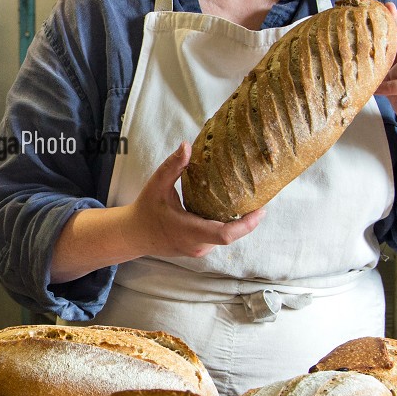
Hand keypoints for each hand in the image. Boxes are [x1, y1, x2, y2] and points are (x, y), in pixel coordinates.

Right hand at [124, 142, 263, 258]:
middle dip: (247, 219)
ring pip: (225, 237)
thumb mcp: (157, 185)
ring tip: (249, 201)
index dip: (247, 225)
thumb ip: (173, 166)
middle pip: (231, 235)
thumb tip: (187, 146)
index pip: (225, 234)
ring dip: (237, 222)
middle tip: (261, 198)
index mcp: (189, 230)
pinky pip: (218, 238)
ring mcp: (198, 249)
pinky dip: (227, 224)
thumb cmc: (146, 209)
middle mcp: (197, 244)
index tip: (261, 210)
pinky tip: (231, 208)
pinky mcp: (198, 249)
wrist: (134, 234)